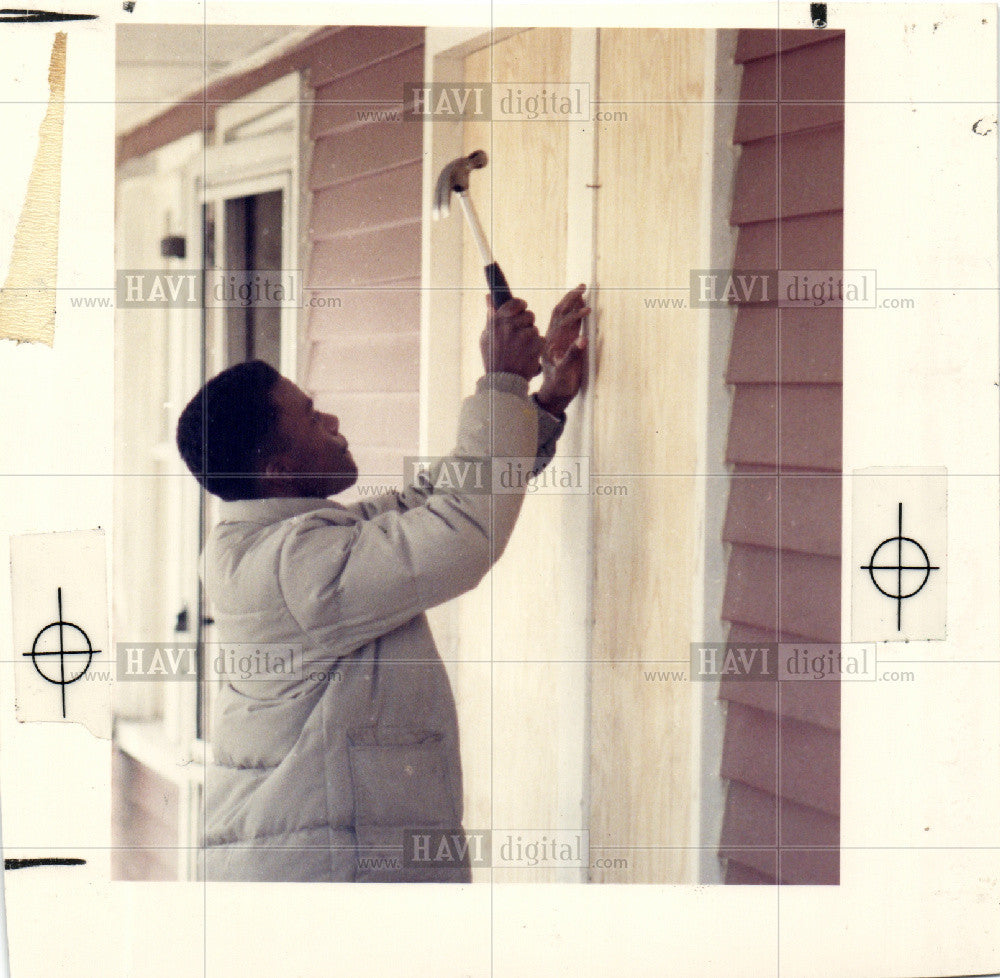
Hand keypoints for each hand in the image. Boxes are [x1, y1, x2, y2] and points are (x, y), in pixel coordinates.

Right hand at [480, 296, 544, 380]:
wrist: (503, 381)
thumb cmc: (493, 358)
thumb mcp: (486, 336)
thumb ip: (490, 316)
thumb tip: (489, 297)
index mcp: (498, 321)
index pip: (515, 303)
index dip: (520, 305)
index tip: (522, 308)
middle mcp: (511, 326)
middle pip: (529, 315)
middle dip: (527, 323)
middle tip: (520, 334)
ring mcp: (524, 336)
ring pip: (534, 329)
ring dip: (531, 337)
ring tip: (521, 349)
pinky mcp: (536, 346)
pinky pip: (540, 339)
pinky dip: (536, 347)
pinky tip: (527, 355)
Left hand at [535, 284, 588, 414]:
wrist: (555, 393)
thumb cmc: (559, 384)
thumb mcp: (566, 372)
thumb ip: (573, 355)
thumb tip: (583, 339)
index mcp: (551, 343)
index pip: (562, 322)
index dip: (575, 314)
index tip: (588, 310)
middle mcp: (553, 338)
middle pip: (560, 312)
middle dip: (570, 298)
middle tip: (582, 286)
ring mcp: (559, 339)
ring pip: (563, 315)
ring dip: (572, 302)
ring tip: (582, 291)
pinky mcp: (565, 342)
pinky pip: (569, 323)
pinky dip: (575, 312)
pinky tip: (582, 307)